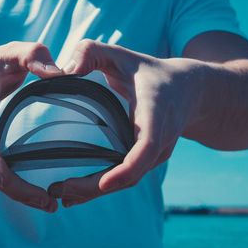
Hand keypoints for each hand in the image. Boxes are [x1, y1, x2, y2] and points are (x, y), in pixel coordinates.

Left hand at [48, 39, 204, 206]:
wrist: (188, 89)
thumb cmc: (148, 71)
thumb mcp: (121, 54)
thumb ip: (91, 52)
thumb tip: (64, 72)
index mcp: (156, 113)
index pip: (147, 146)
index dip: (128, 168)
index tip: (105, 184)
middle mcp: (160, 139)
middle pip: (131, 174)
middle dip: (96, 187)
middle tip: (60, 191)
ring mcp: (156, 153)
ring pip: (127, 181)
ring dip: (95, 192)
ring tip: (61, 195)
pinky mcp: (149, 160)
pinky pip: (127, 178)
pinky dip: (102, 187)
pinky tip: (75, 194)